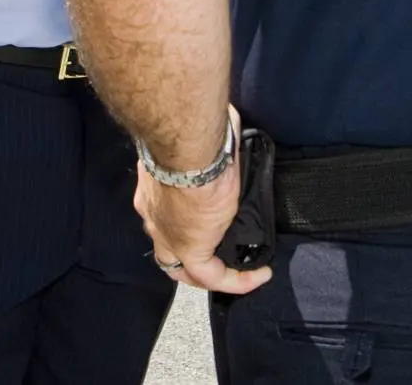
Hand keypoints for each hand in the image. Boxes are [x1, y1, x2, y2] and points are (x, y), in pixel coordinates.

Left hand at [136, 112, 271, 295]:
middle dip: (187, 255)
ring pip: (181, 267)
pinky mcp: (190, 247)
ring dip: (208, 271)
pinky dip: (236, 280)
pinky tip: (259, 274)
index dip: (181, 218)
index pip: (163, 210)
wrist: (189, 145)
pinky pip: (212, 276)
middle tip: (216, 254)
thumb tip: (225, 131)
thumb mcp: (195, 143)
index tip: (206, 211)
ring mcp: (167, 233)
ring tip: (236, 270)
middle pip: (166, 247)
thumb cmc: (192, 132)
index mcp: (153, 185)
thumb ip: (206, 146)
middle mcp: (153, 212)